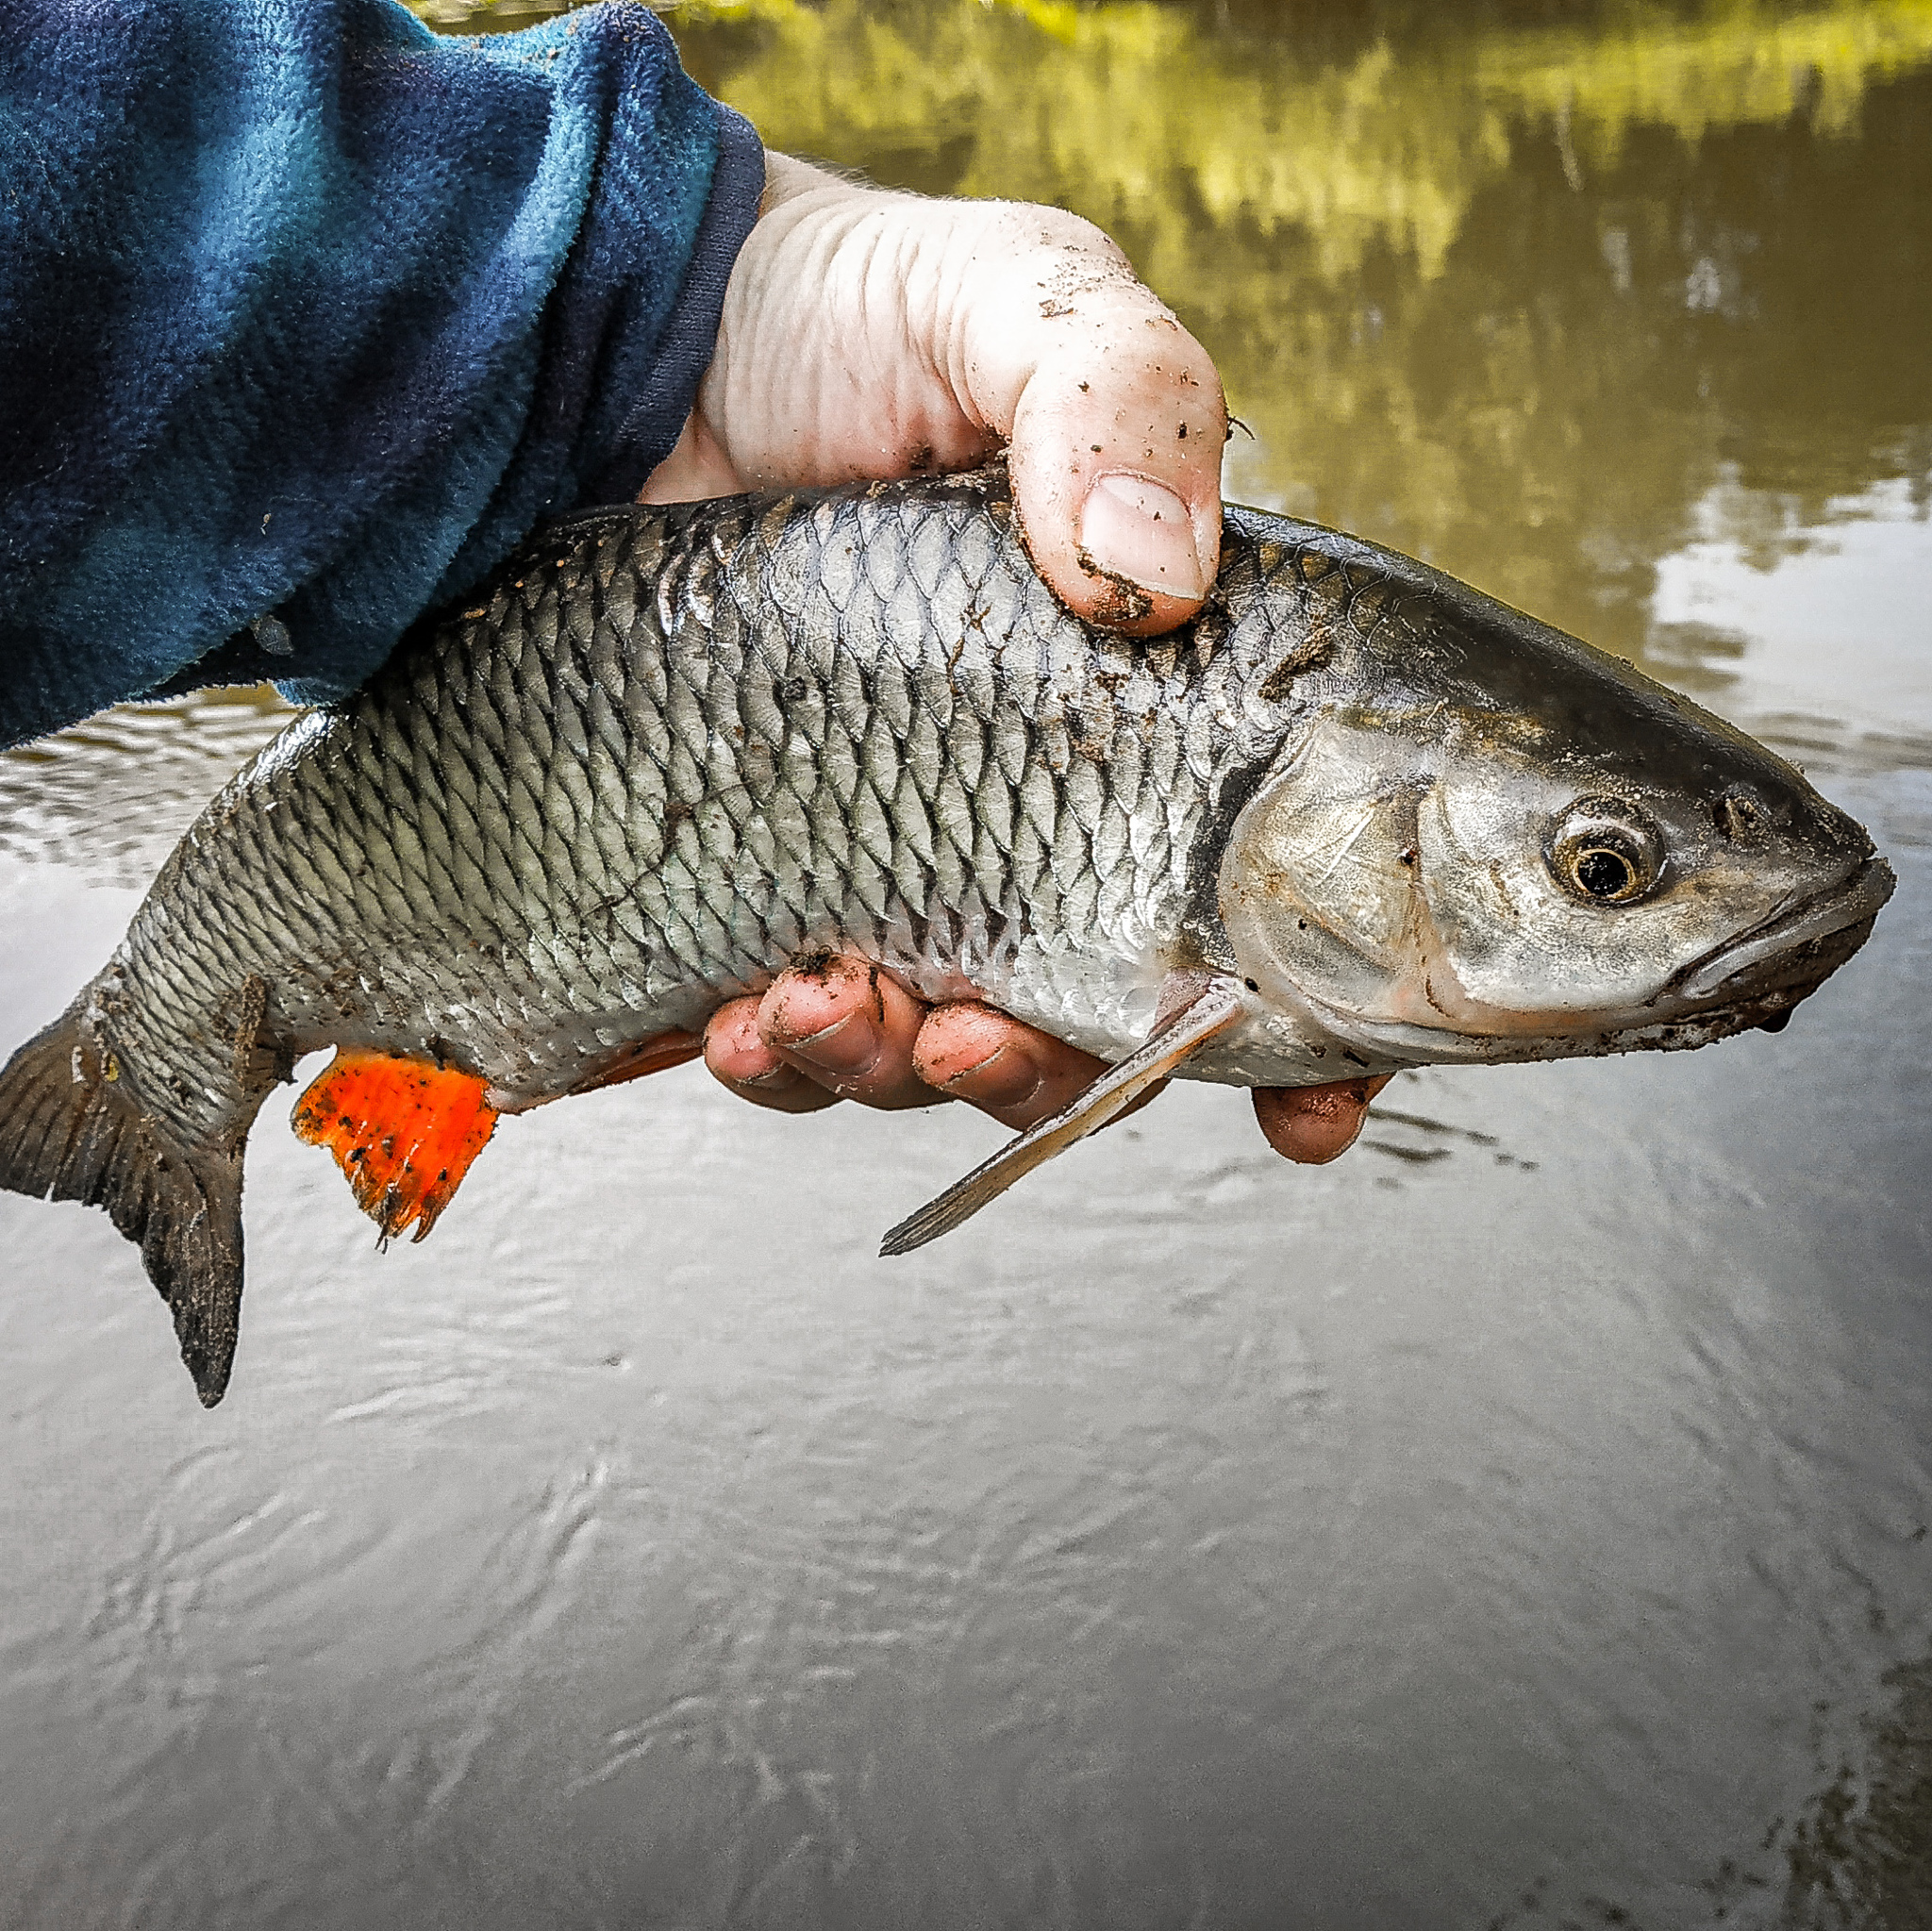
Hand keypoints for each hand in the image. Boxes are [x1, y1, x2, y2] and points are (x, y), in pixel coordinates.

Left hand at [646, 155, 1382, 1161]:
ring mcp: (896, 868)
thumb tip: (1160, 575)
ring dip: (899, 1072)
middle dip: (1054, 1076)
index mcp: (1151, 707)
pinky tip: (747, 1008)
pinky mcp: (761, 897)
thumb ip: (1120, 394)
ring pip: (942, 1053)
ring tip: (831, 1005)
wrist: (629, 351)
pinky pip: (794, 1041)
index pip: (1276, 898)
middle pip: (1101, 1023)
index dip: (1313, 1031)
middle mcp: (1038, 813)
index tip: (1313, 1110)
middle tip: (987, 1041)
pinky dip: (782, 1060)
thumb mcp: (1013, 301)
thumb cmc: (847, 317)